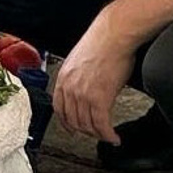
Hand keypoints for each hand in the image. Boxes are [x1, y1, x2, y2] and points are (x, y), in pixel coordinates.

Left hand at [52, 11, 133, 144]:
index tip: (72, 129)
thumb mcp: (79, 61)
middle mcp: (70, 88)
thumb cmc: (102, 43)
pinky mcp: (100, 98)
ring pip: (88, 125)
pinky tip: (114, 137)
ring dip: (98, 134)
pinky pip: (102, 125)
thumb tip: (83, 89)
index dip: (66, 123)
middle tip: (96, 134)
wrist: (114, 35)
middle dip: (85, 131)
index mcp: (63, 78)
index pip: (59, 109)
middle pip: (73, 120)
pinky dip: (109, 135)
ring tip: (107, 136)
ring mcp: (84, 94)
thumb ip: (76, 78)